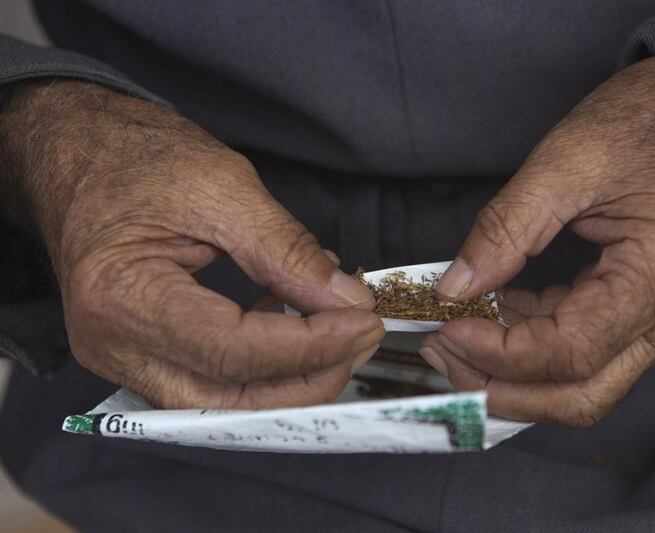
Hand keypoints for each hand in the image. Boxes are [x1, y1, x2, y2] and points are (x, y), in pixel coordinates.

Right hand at [0, 80, 383, 407]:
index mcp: (121, 296)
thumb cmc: (137, 158)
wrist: (79, 154)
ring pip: (225, 400)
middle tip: (362, 335)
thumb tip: (348, 302)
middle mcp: (112, 345)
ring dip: (292, 375)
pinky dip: (265, 361)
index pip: (232, 351)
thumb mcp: (223, 187)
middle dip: (310, 376)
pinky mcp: (141, 354)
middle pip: (230, 397)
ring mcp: (122, 357)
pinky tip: (292, 315)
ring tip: (336, 324)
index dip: (311, 345)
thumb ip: (288, 251)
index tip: (364, 321)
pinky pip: (213, 379)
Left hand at [420, 57, 654, 425]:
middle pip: (581, 394)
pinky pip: (588, 349)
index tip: (448, 326)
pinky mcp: (648, 309)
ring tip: (457, 335)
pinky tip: (496, 313)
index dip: (500, 353)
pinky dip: (535, 342)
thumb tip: (453, 287)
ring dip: (514, 373)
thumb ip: (504, 229)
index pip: (571, 352)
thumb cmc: (648, 121)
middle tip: (444, 355)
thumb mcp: (564, 163)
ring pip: (584, 383)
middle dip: (503, 388)